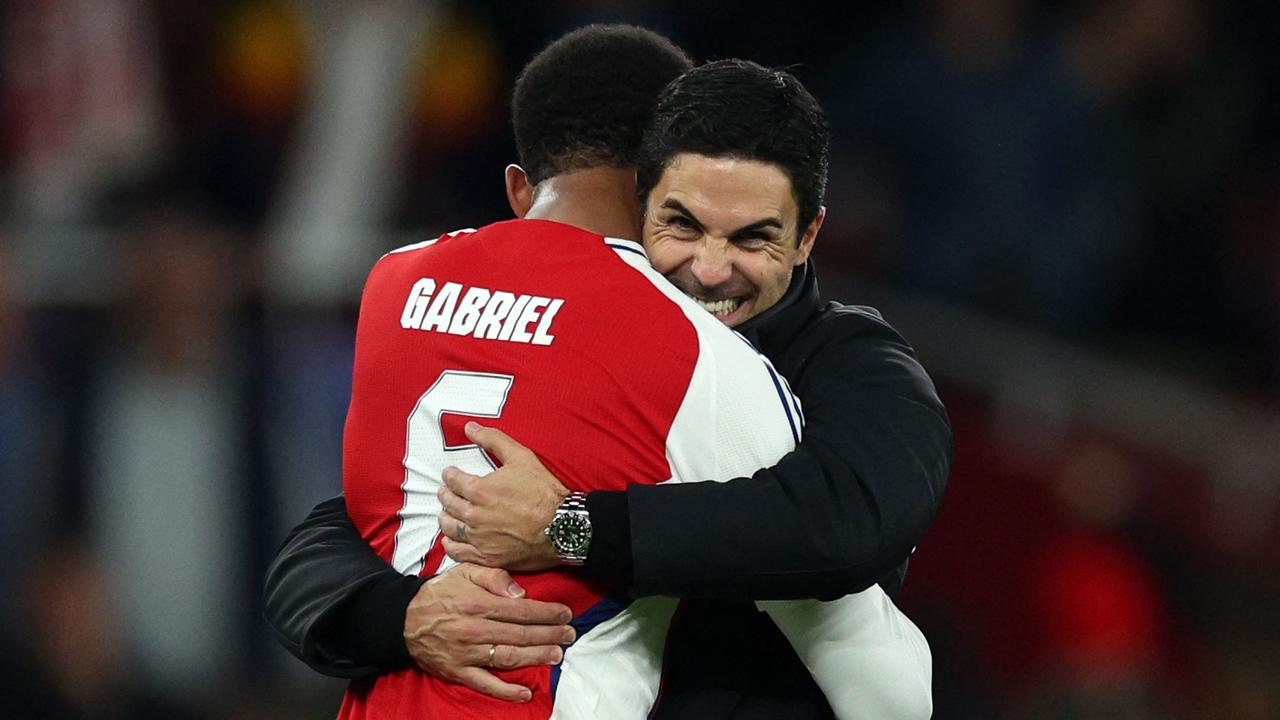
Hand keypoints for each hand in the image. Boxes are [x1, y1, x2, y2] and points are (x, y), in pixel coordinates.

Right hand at [404, 563, 574, 701]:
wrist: (404, 619)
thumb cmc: (440, 593)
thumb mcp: (465, 572)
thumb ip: (494, 577)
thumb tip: (521, 593)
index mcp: (479, 603)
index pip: (522, 610)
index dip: (547, 613)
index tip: (566, 613)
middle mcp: (476, 630)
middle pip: (521, 634)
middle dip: (549, 635)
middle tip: (570, 634)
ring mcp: (467, 653)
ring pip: (509, 657)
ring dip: (536, 658)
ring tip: (557, 655)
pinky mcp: (458, 671)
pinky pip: (485, 683)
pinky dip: (506, 690)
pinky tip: (525, 693)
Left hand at [438, 422, 568, 570]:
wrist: (562, 526)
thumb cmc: (543, 491)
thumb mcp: (520, 457)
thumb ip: (493, 440)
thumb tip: (470, 428)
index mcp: (479, 490)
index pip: (452, 481)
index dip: (449, 475)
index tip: (450, 474)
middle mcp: (474, 515)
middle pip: (448, 504)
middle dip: (445, 495)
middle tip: (446, 492)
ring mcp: (479, 538)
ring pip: (449, 528)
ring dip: (445, 518)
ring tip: (447, 513)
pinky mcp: (487, 557)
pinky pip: (458, 552)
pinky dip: (450, 545)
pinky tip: (451, 540)